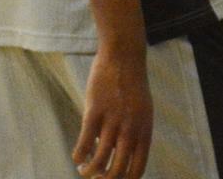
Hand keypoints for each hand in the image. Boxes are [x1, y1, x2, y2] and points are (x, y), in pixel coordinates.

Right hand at [73, 46, 152, 178]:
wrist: (124, 55)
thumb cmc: (131, 85)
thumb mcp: (141, 110)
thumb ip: (134, 133)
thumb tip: (118, 157)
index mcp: (144, 130)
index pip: (137, 169)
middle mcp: (131, 129)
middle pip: (116, 172)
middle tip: (96, 176)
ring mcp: (113, 121)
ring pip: (98, 162)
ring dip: (87, 172)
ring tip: (83, 168)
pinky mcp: (95, 112)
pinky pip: (83, 145)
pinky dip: (78, 156)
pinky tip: (77, 156)